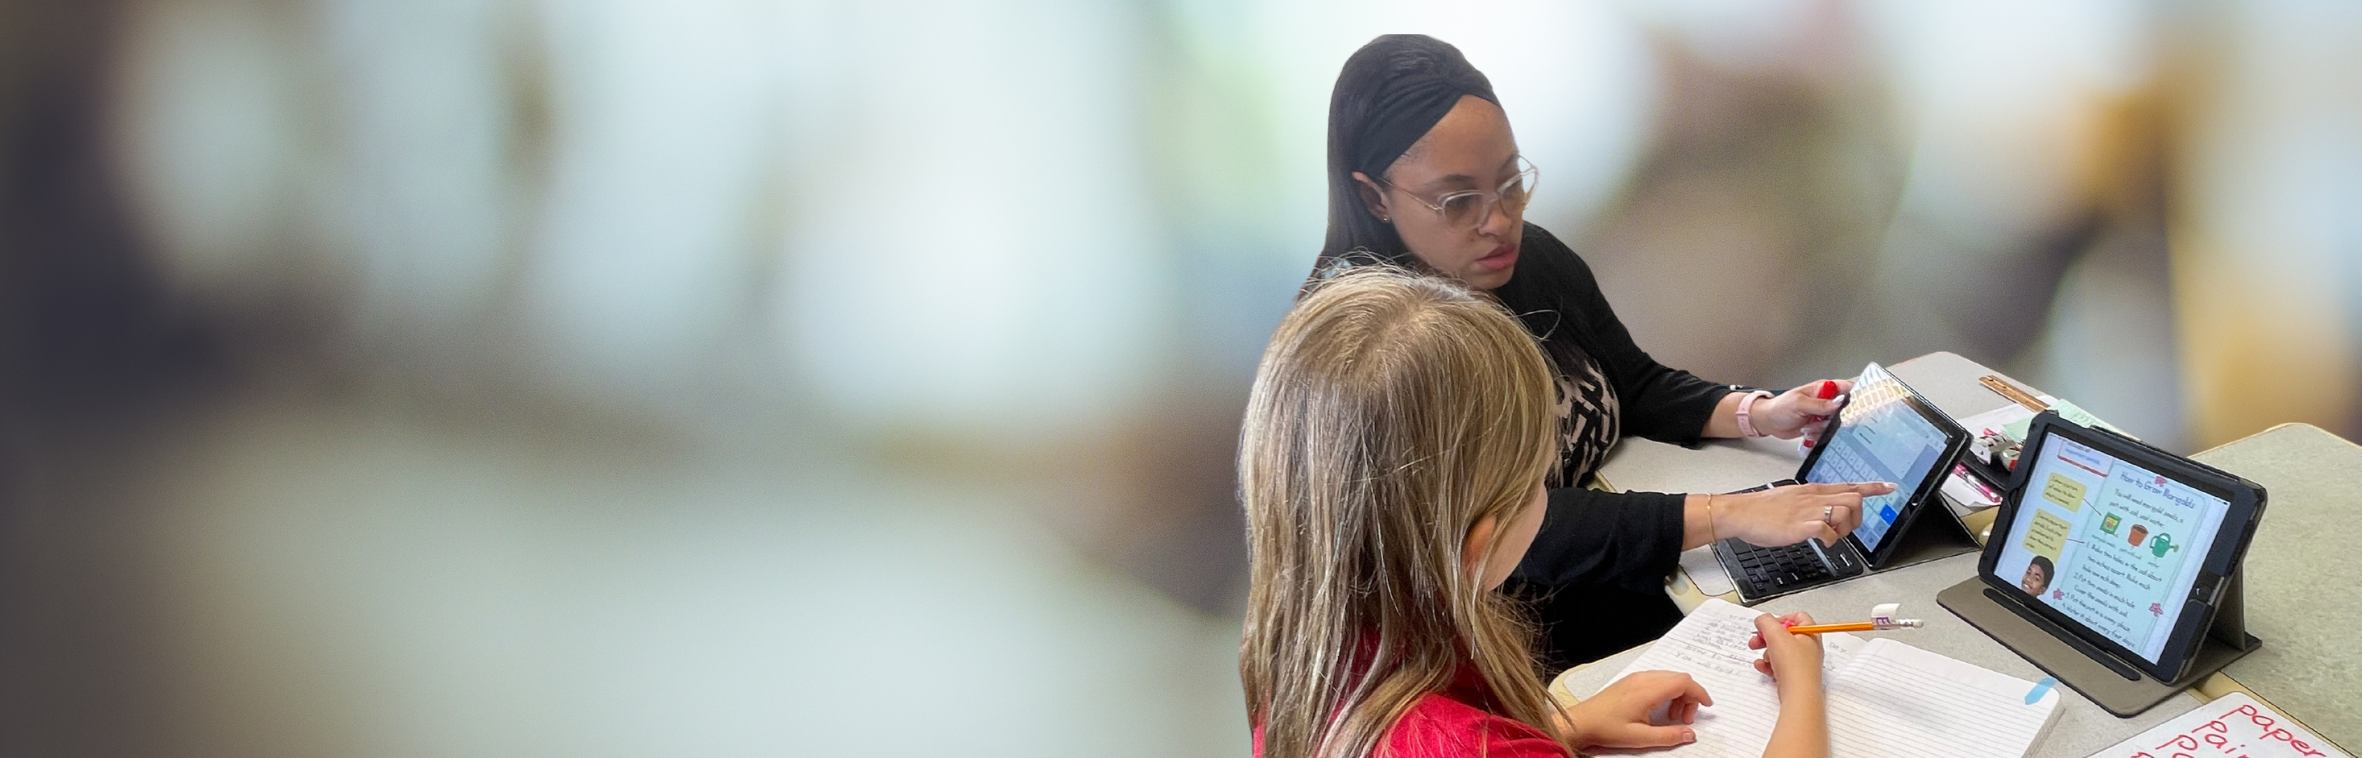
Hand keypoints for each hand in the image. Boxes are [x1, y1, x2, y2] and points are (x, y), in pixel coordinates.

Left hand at [1563, 671, 1712, 748]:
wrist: (1582, 722)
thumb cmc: (1606, 728)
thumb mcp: (1640, 738)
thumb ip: (1669, 736)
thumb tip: (1690, 734)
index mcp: (1648, 690)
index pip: (1683, 683)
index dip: (1699, 693)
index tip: (1707, 706)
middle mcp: (1643, 679)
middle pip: (1679, 678)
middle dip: (1689, 697)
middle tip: (1685, 719)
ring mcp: (1636, 678)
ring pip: (1669, 678)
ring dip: (1678, 695)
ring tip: (1672, 717)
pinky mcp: (1631, 681)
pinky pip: (1657, 680)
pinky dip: (1666, 692)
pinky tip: (1660, 710)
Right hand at [1714, 482, 1892, 546]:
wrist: (1740, 513)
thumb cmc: (1761, 509)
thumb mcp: (1790, 498)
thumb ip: (1809, 502)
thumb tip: (1821, 511)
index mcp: (1813, 491)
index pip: (1849, 485)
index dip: (1872, 487)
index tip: (1889, 487)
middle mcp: (1815, 498)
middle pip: (1854, 499)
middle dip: (1858, 517)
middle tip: (1846, 529)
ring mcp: (1809, 511)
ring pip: (1846, 512)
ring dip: (1845, 528)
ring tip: (1832, 536)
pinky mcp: (1801, 525)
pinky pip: (1828, 531)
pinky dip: (1831, 539)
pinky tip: (1822, 542)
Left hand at [1748, 379, 1851, 440]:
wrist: (1768, 422)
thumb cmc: (1779, 408)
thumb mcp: (1799, 404)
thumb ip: (1820, 404)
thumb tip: (1839, 402)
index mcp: (1822, 389)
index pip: (1845, 388)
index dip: (1854, 395)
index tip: (1855, 405)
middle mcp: (1825, 401)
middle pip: (1844, 409)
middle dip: (1835, 418)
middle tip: (1822, 420)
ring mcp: (1823, 415)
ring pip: (1836, 424)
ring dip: (1822, 428)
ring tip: (1807, 426)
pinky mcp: (1819, 426)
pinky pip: (1827, 433)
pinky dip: (1818, 435)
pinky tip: (1807, 432)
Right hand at [1748, 612, 1824, 690]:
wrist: (1798, 694)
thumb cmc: (1795, 666)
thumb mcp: (1776, 634)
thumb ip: (1766, 621)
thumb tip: (1762, 620)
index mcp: (1810, 634)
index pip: (1798, 618)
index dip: (1781, 619)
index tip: (1769, 624)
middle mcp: (1808, 648)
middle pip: (1785, 635)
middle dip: (1767, 637)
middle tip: (1757, 639)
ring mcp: (1801, 662)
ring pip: (1779, 651)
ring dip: (1766, 652)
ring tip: (1761, 656)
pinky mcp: (1794, 675)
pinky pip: (1778, 665)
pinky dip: (1768, 665)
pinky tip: (1762, 666)